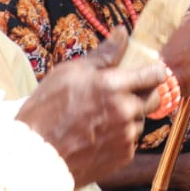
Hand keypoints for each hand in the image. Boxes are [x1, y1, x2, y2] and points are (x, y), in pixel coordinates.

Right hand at [17, 28, 163, 186]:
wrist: (34, 158)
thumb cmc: (46, 111)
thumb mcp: (69, 73)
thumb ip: (103, 54)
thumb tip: (122, 32)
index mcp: (114, 86)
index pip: (155, 75)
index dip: (152, 73)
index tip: (145, 74)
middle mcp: (126, 110)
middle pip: (154, 98)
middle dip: (142, 94)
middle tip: (120, 97)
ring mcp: (126, 136)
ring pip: (141, 121)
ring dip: (129, 118)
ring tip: (101, 120)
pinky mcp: (123, 157)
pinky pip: (131, 142)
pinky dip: (120, 138)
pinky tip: (98, 137)